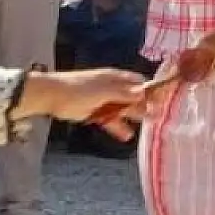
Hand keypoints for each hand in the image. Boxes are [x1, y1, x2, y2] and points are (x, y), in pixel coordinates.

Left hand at [15, 67, 147, 139]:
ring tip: (147, 128)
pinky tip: (127, 136)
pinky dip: (118, 127)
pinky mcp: (96, 113)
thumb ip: (124, 93)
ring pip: (123, 110)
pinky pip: (110, 120)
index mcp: (116, 78)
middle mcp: (113, 88)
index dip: (150, 92)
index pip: (139, 83)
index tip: (162, 102)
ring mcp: (104, 101)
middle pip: (133, 97)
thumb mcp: (104, 90)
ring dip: (133, 118)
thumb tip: (145, 92)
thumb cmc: (79, 89)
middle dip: (144, 106)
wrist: (52, 96)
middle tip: (158, 117)